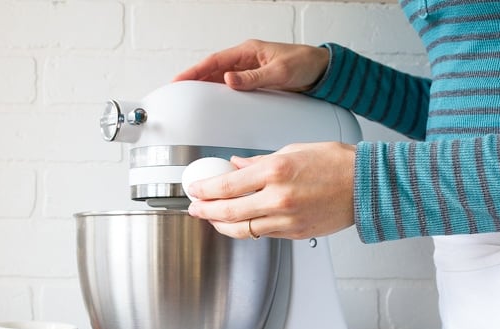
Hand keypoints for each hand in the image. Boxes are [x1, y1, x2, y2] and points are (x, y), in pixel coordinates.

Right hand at [173, 39, 328, 91]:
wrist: (321, 72)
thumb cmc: (304, 65)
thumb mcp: (279, 72)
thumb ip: (253, 78)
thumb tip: (228, 80)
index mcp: (247, 52)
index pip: (214, 61)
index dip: (194, 71)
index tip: (179, 81)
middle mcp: (245, 60)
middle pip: (213, 71)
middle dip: (194, 81)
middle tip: (178, 94)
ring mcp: (249, 72)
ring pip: (220, 80)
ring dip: (206, 90)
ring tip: (191, 102)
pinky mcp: (255, 83)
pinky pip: (233, 89)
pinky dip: (221, 96)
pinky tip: (215, 105)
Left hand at [186, 142, 355, 239]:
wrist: (366, 185)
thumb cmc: (336, 164)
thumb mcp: (292, 150)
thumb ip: (259, 161)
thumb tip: (236, 165)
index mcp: (275, 171)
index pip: (226, 185)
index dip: (204, 190)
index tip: (194, 189)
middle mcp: (278, 198)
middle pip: (228, 211)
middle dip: (205, 211)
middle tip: (195, 208)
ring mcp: (287, 220)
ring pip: (242, 230)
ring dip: (222, 225)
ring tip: (212, 219)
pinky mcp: (295, 234)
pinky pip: (263, 234)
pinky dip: (247, 229)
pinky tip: (239, 222)